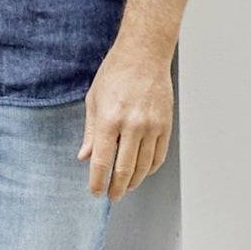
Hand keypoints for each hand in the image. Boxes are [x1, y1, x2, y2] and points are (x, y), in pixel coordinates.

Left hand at [78, 43, 173, 198]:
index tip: (96, 191)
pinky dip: (151, 168)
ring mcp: (151, 126)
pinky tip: (143, 172)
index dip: (98, 182)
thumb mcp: (94, 101)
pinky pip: (159, 155)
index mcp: (110, 120)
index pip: (103, 162)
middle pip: (125, 170)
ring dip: (134, 181)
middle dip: (117, 188)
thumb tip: (85, 156)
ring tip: (126, 187)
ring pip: (144, 167)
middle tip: (112, 195)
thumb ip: (91, 132)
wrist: (144, 54)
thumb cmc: (116, 73)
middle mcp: (132, 125)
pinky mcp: (165, 124)